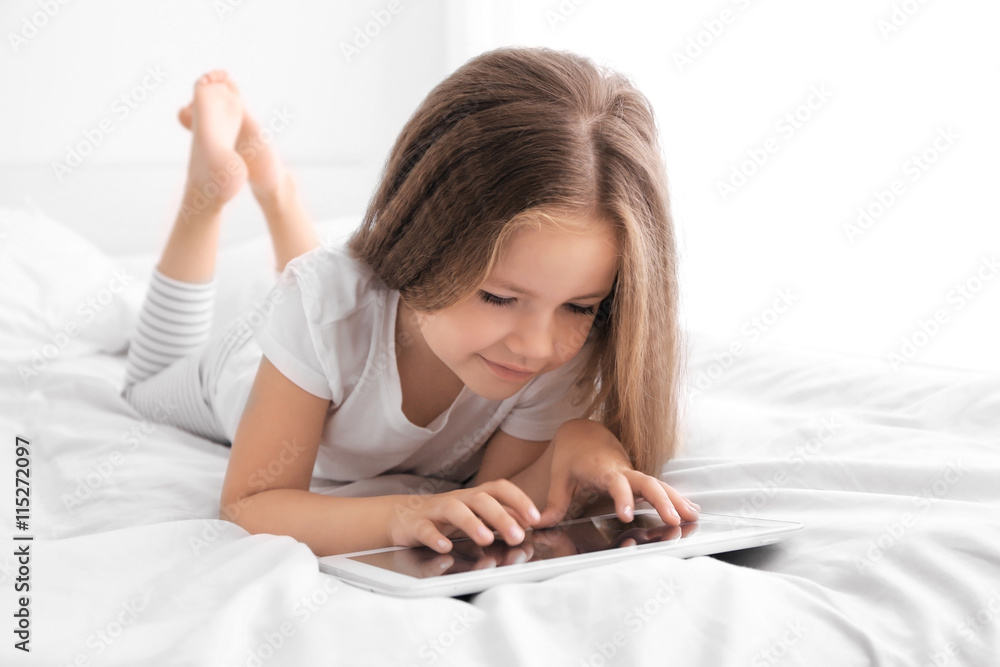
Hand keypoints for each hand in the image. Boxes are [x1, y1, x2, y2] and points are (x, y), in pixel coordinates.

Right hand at [386, 479, 541, 553]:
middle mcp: (457, 499)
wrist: (402, 516)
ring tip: (486, 539)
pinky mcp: (416, 525)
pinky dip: (435, 538)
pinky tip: (445, 548)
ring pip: (454, 509)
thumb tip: (526, 522)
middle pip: (480, 499)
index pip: (499, 489)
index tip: (535, 518)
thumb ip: (499, 518)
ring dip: (471, 523)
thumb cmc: (445, 518)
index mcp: (473, 497)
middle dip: (501, 516)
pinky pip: (425, 528)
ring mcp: (435, 510)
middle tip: (517, 536)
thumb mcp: (474, 515)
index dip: (519, 500)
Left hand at [538, 418, 700, 527]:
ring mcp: (633, 473)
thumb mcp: (559, 477)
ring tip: (694, 517)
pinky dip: (677, 497)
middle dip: (662, 501)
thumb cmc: (571, 456)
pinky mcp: (639, 478)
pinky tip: (692, 510)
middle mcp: (622, 470)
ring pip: (659, 484)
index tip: (626, 515)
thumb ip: (554, 503)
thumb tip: (538, 524)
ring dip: (677, 499)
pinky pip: (660, 487)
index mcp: (602, 469)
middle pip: (647, 483)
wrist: (583, 433)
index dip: (622, 497)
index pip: (616, 483)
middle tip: (674, 520)